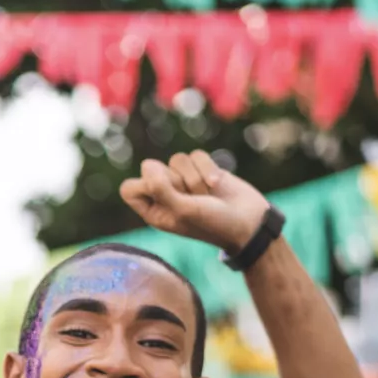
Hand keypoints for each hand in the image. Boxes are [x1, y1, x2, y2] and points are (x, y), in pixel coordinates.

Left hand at [119, 150, 271, 253]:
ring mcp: (183, 180)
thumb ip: (160, 189)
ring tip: (207, 194)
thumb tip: (146, 165)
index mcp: (152, 210)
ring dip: (195, 177)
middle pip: (152, 168)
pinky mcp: (202, 169)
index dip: (144, 186)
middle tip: (193, 199)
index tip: (165, 195)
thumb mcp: (183, 211)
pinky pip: (196, 155)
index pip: (129, 188)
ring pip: (177, 159)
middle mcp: (164, 195)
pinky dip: (208, 168)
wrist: (248, 222)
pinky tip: (216, 185)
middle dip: (176, 180)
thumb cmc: (212, 222)